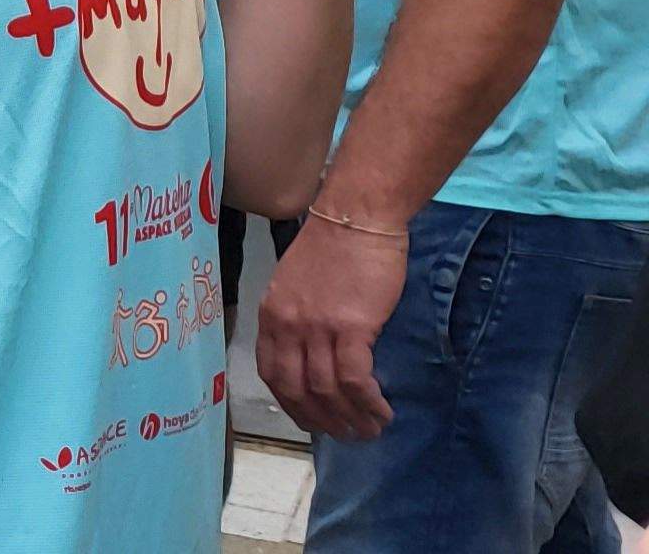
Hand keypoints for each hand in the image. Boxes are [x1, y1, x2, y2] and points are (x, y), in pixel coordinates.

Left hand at [257, 214, 402, 440]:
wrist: (356, 217)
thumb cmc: (334, 248)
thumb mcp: (297, 285)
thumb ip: (298, 319)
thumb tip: (312, 355)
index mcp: (270, 315)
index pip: (271, 374)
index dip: (291, 405)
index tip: (311, 421)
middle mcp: (286, 325)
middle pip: (296, 389)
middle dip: (321, 421)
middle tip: (346, 436)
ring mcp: (316, 327)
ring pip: (326, 389)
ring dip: (349, 418)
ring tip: (369, 431)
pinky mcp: (351, 326)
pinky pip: (355, 378)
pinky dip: (368, 402)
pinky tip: (382, 412)